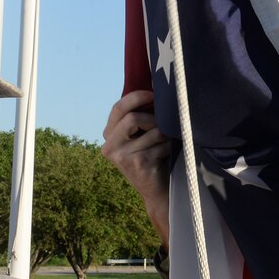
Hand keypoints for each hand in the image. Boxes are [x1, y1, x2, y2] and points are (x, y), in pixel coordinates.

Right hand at [102, 90, 170, 240]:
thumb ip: (138, 118)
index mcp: (109, 136)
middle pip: (132, 118)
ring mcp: (122, 157)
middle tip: (164, 125)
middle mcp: (110, 147)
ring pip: (151, 131)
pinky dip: (169, 147)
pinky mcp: (137, 164)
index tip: (153, 94)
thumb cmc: (153, 158)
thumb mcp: (140, 137)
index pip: (118, 108)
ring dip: (165, 135)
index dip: (136, 97)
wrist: (158, 191)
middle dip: (154, 119)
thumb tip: (153, 88)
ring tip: (167, 143)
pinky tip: (167, 155)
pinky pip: (160, 144)